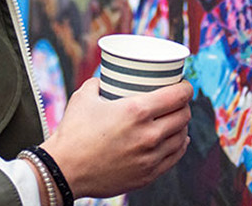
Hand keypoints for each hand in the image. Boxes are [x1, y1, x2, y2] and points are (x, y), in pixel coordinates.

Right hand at [39, 78, 191, 199]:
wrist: (65, 169)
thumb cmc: (73, 132)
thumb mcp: (84, 97)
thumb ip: (98, 83)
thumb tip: (105, 77)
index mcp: (136, 111)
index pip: (177, 96)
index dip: (186, 88)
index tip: (184, 85)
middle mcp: (149, 134)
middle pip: (183, 116)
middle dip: (185, 105)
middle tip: (178, 101)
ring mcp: (150, 157)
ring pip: (181, 137)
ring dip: (182, 126)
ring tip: (176, 119)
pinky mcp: (147, 175)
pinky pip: (174, 158)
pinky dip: (179, 146)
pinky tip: (178, 140)